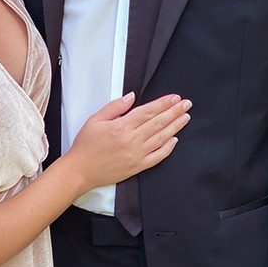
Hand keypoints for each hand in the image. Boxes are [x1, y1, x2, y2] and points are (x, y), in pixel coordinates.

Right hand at [67, 92, 190, 192]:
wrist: (81, 170)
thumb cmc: (86, 144)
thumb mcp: (95, 119)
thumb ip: (115, 107)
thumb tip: (131, 96)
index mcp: (121, 126)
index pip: (148, 111)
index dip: (163, 103)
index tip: (175, 98)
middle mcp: (132, 140)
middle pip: (158, 123)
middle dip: (174, 112)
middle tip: (186, 104)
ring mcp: (137, 155)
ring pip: (161, 138)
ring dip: (175, 127)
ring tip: (185, 117)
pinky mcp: (138, 167)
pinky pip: (157, 157)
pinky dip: (168, 148)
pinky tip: (175, 140)